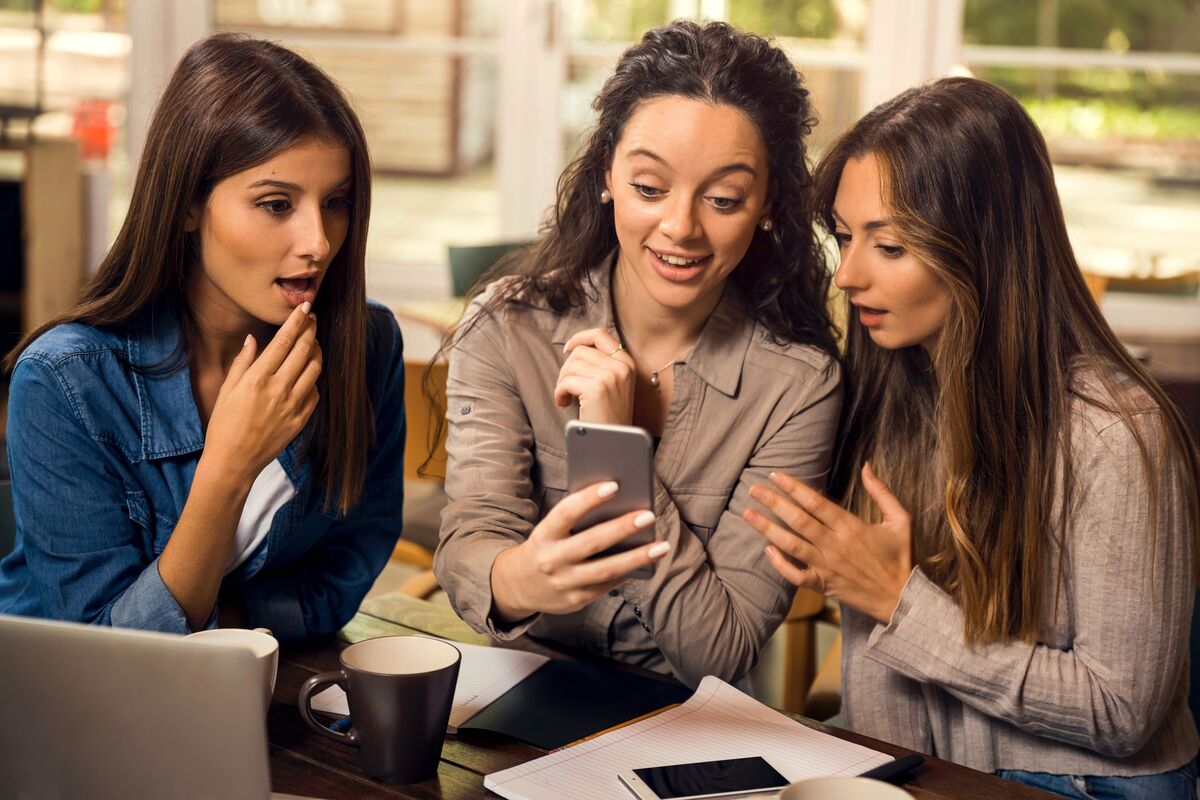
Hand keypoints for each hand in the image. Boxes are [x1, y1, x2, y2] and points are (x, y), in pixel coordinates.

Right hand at [202, 303, 321, 484]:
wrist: (234, 462)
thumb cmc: (224, 424)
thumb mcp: (226, 390)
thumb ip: (243, 362)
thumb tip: (253, 338)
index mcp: (257, 378)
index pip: (284, 341)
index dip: (297, 321)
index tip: (306, 307)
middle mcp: (278, 389)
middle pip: (304, 350)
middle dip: (311, 330)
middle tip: (313, 318)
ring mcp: (293, 405)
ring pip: (315, 369)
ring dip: (316, 351)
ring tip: (312, 342)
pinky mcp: (301, 419)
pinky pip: (315, 392)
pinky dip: (314, 377)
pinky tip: (308, 372)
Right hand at [490, 481, 670, 621]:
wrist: (518, 586)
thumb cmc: (545, 547)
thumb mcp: (549, 531)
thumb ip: (574, 521)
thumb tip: (617, 505)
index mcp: (544, 535)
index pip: (566, 513)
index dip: (589, 499)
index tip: (614, 485)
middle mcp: (552, 560)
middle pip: (592, 542)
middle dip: (622, 528)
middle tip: (648, 515)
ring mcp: (564, 583)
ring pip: (606, 570)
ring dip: (637, 557)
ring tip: (661, 546)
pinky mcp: (576, 600)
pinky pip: (607, 585)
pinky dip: (627, 573)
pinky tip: (645, 563)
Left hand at [554, 328, 635, 424]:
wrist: (615, 442)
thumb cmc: (609, 416)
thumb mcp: (613, 384)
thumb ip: (601, 365)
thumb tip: (574, 347)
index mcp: (627, 363)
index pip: (600, 334)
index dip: (580, 338)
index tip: (567, 349)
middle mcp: (621, 367)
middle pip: (580, 351)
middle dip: (567, 368)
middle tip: (566, 388)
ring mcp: (610, 377)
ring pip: (571, 365)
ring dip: (562, 382)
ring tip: (566, 398)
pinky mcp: (597, 389)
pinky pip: (567, 382)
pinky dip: (559, 393)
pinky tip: (564, 404)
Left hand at [743, 464, 912, 624]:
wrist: (903, 599)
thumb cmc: (900, 558)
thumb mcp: (901, 520)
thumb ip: (882, 492)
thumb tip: (867, 466)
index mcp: (852, 527)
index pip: (816, 503)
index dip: (794, 487)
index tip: (775, 475)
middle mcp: (836, 546)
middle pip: (799, 520)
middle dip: (774, 503)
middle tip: (753, 489)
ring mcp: (827, 567)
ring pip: (792, 545)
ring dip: (768, 529)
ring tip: (747, 514)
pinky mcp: (824, 586)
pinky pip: (796, 576)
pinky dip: (780, 565)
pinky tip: (766, 551)